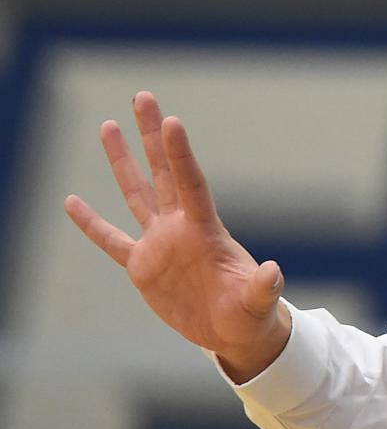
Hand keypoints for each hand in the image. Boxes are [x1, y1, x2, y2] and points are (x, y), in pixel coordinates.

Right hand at [64, 91, 290, 382]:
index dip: (180, 154)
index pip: (191, 183)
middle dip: (151, 136)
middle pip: (163, 172)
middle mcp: (180, 227)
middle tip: (144, 96)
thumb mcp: (259, 302)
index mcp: (206, 230)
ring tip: (109, 125)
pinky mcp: (143, 266)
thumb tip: (274, 273)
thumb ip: (264, 288)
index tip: (171, 120)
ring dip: (122, 161)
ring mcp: (160, 243)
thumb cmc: (251, 314)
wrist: (234, 332)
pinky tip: (71, 201)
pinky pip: (111, 240)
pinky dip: (91, 223)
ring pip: (136, 193)